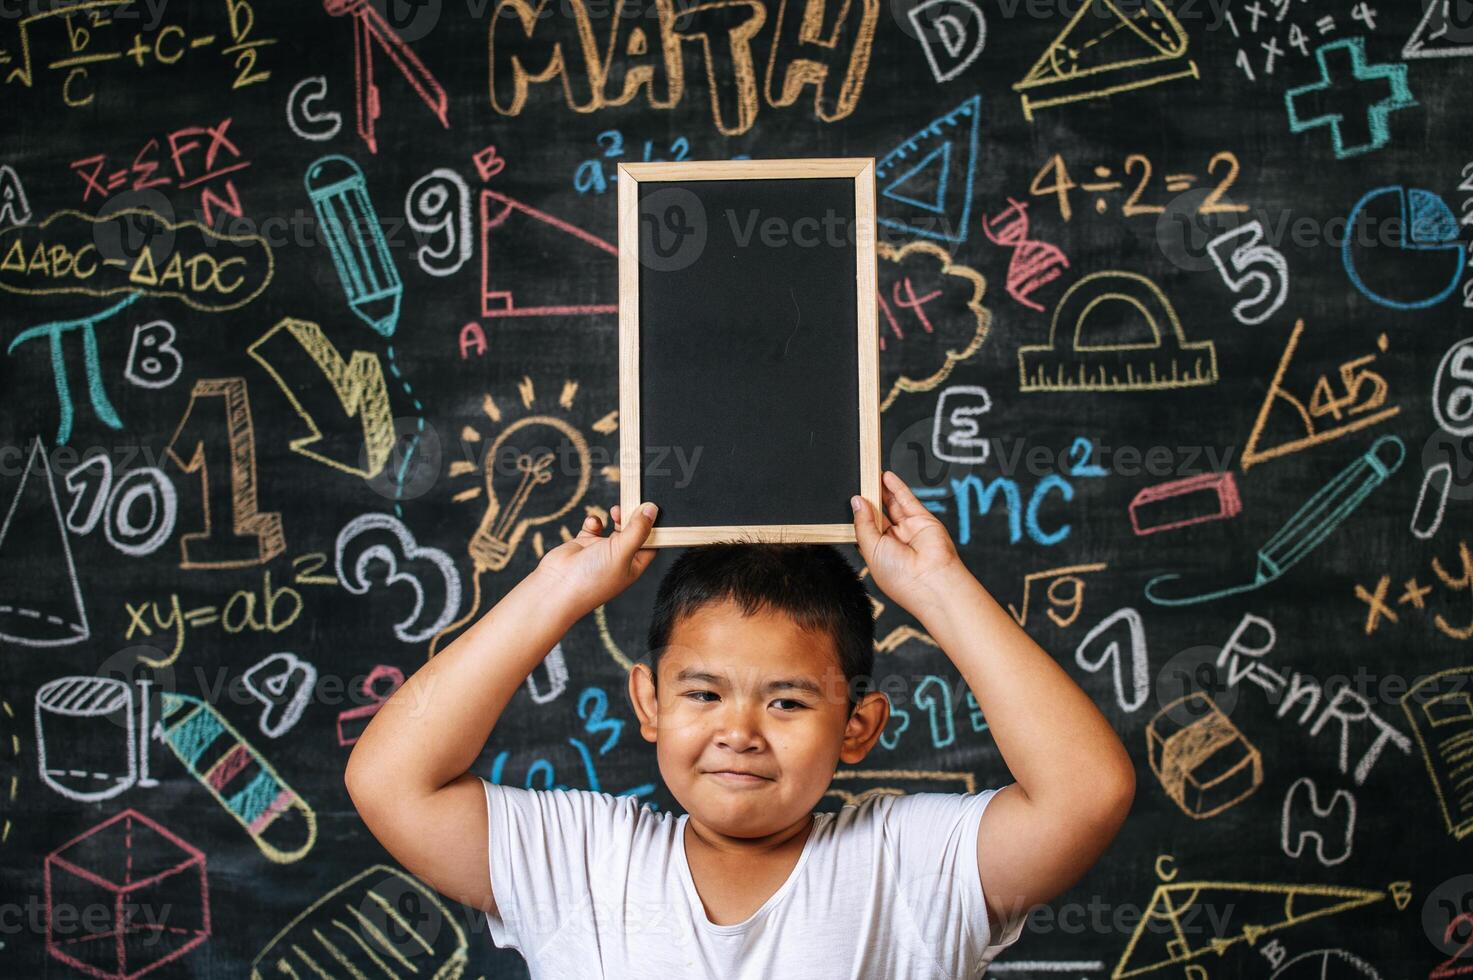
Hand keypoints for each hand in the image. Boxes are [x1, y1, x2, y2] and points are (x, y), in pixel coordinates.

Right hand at [535, 502, 658, 614]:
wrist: (556, 586)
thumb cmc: (592, 578)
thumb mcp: (621, 552)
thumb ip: (638, 530)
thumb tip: (652, 510)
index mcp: (634, 565)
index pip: (652, 543)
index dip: (654, 526)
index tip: (653, 507)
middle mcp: (620, 559)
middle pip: (634, 532)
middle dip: (634, 517)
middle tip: (632, 504)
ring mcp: (602, 551)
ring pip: (615, 527)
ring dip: (617, 516)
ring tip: (615, 511)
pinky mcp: (585, 544)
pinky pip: (594, 527)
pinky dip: (594, 521)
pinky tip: (592, 524)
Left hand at [852, 471, 966, 616]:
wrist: (931, 581)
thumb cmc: (900, 577)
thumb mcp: (871, 549)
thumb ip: (863, 524)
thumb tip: (857, 502)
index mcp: (878, 554)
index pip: (865, 529)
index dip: (857, 515)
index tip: (849, 500)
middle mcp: (894, 542)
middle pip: (878, 514)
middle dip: (868, 499)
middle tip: (858, 482)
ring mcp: (908, 530)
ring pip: (892, 504)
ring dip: (881, 489)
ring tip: (869, 474)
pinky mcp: (922, 519)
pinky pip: (906, 499)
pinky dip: (896, 487)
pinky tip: (885, 476)